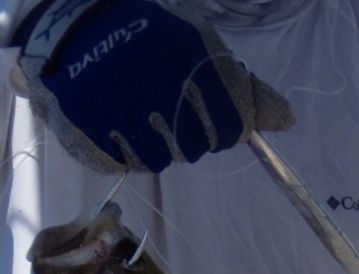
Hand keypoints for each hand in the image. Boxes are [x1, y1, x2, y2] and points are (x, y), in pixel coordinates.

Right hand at [15, 0, 293, 173]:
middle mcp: (160, 89)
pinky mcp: (91, 134)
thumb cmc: (149, 38)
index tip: (200, 107)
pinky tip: (109, 116)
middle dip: (180, 130)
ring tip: (131, 104)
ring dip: (149, 140)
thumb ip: (246, 90)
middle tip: (158, 100)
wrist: (72, 26)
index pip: (230, 129)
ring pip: (157, 158)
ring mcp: (123, 113)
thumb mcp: (201, 48)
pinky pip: (122, 161)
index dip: (219, 125)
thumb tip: (287, 120)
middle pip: (192, 148)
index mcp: (194, 63)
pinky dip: (119, 146)